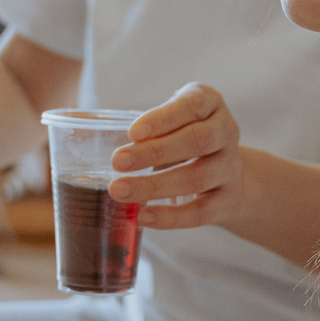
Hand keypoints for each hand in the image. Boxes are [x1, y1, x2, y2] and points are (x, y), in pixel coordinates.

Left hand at [109, 83, 245, 231]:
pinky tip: (143, 215)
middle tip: (117, 161)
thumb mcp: (173, 120)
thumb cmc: (184, 138)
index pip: (191, 105)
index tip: (133, 132)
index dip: (163, 119)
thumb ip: (146, 126)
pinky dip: (170, 217)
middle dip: (154, 152)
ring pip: (196, 178)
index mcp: (210, 103)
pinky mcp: (228, 200)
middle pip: (196, 141)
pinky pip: (200, 212)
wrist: (229, 174)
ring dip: (155, 186)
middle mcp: (226, 132)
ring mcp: (230, 168)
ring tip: (120, 191)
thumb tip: (89, 131)